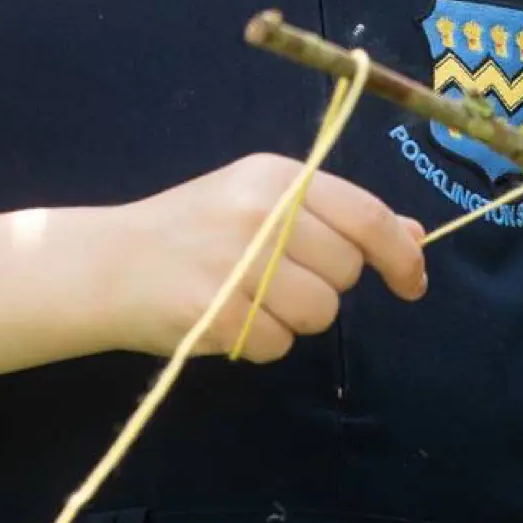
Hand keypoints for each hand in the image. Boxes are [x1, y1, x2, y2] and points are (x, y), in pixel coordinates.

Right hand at [96, 154, 427, 361]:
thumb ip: (338, 216)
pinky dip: (262, 342)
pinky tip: (228, 318)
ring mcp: (237, 265)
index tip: (413, 283)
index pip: (366, 217)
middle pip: (345, 272)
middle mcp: (261, 214)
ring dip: (296, 320)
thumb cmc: (193, 230)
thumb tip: (415, 236)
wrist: (108, 263)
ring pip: (319, 314)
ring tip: (252, 299)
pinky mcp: (218, 315)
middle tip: (279, 277)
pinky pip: (278, 345)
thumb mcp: (263, 202)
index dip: (401, 255)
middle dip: (326, 286)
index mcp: (276, 177)